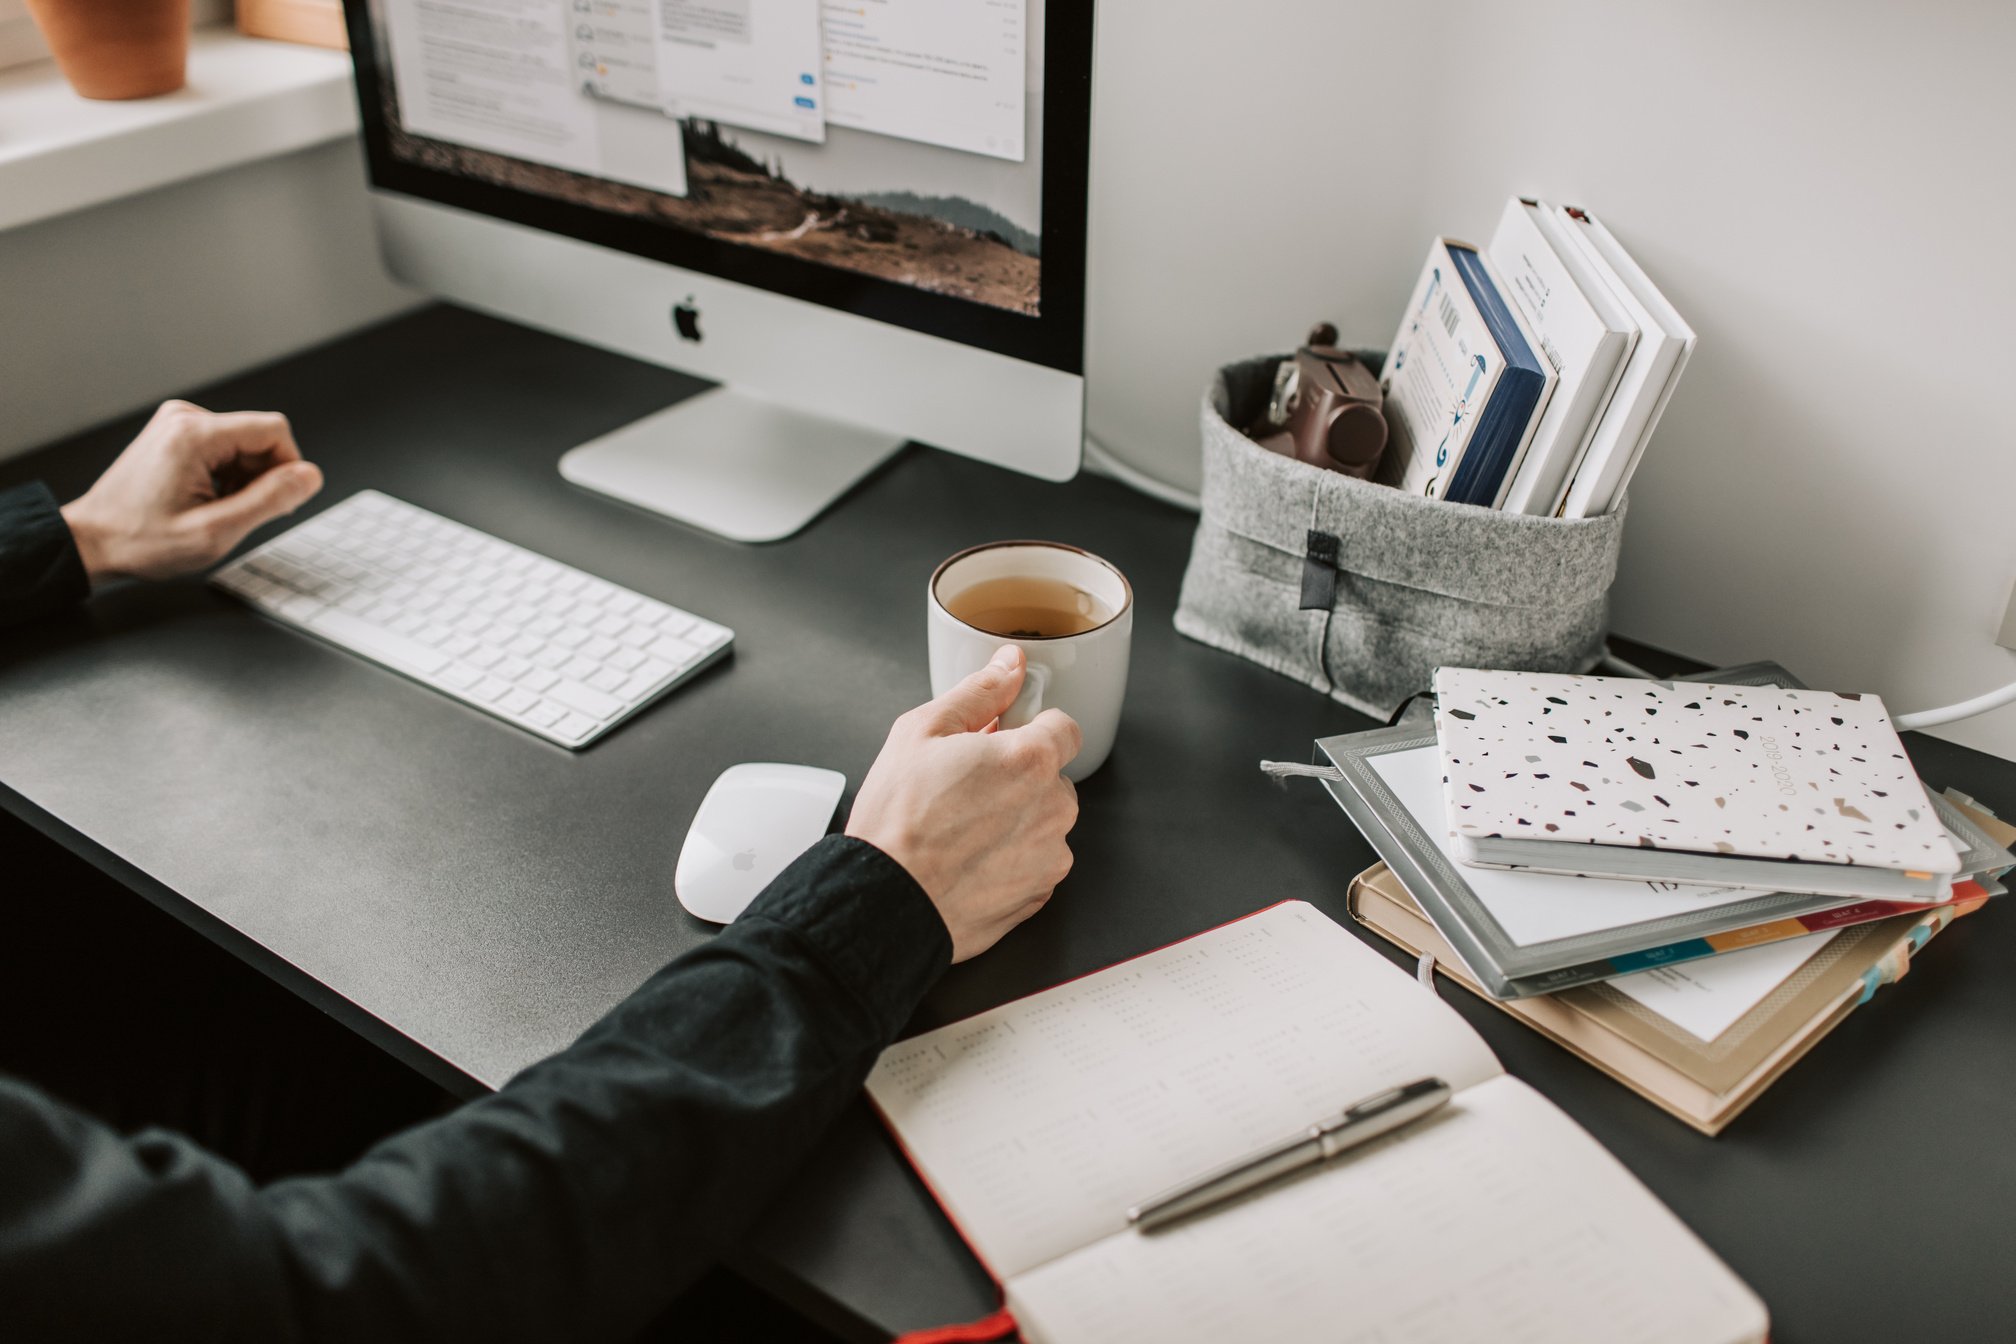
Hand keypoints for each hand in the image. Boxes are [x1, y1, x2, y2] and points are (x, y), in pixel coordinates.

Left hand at [60, 400, 323, 582]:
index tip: (276, 502)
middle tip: (238, 514)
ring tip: (215, 509)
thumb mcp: (216, 532)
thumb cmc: (142, 541)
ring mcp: (178, 423)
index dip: (289, 468)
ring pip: (245, 444)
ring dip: (243, 479)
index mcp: (194, 436)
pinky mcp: (176, 433)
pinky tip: (205, 499)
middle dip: (262, 478)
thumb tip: (310, 476)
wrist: (92, 542)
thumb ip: (270, 501)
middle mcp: (185, 418)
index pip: (274, 431)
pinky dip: (226, 475)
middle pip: (260, 437)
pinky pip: (225, 447)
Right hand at [847, 646, 1082, 961]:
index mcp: (1030, 760)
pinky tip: (969, 861)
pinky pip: (1034, 864)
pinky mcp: (1038, 895)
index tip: (1000, 742)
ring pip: (1044, 823)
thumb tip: (1010, 665)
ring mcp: (1049, 857)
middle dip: (1018, 777)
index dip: (1029, 730)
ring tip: (961, 829)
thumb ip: (978, 692)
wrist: (883, 901)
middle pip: (1052, 777)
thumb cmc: (897, 822)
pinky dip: (1010, 861)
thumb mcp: (922, 732)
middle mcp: (1052, 809)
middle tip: (965, 787)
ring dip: (1016, 820)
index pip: (1064, 728)